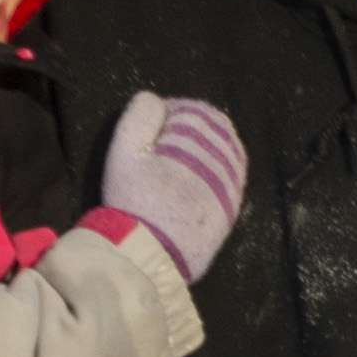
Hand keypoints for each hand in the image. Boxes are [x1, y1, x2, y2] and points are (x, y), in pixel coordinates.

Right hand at [99, 92, 246, 284]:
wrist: (151, 257)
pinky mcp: (232, 211)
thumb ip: (140, 116)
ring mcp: (231, 186)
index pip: (193, 110)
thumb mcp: (124, 151)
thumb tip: (155, 99)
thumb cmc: (134, 201)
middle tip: (166, 147)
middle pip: (215, 130)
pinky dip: (216, 176)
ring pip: (227, 154)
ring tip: (180, 166)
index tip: (155, 127)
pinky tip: (195, 185)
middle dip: (192, 132)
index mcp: (197, 138)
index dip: (171, 114)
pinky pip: (232, 183)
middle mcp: (223, 158)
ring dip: (207, 152)